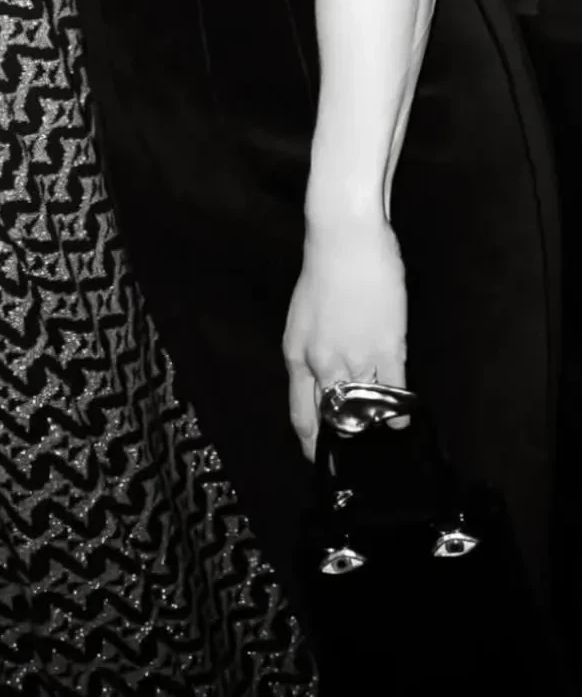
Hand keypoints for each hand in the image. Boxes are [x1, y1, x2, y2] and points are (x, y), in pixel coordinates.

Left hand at [283, 216, 406, 458]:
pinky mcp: (388, 348)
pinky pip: (395, 394)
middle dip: (346, 436)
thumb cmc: (323, 272)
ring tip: (382, 429)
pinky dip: (399, 411)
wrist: (345, 240)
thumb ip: (313, 353)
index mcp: (297, 355)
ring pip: (367, 409)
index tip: (319, 459)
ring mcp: (357, 359)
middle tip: (358, 449)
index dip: (311, 443)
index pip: (301, 414)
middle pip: (335, 419)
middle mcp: (323, 364)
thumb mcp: (303, 319)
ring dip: (375, 422)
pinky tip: (402, 418)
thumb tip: (328, 382)